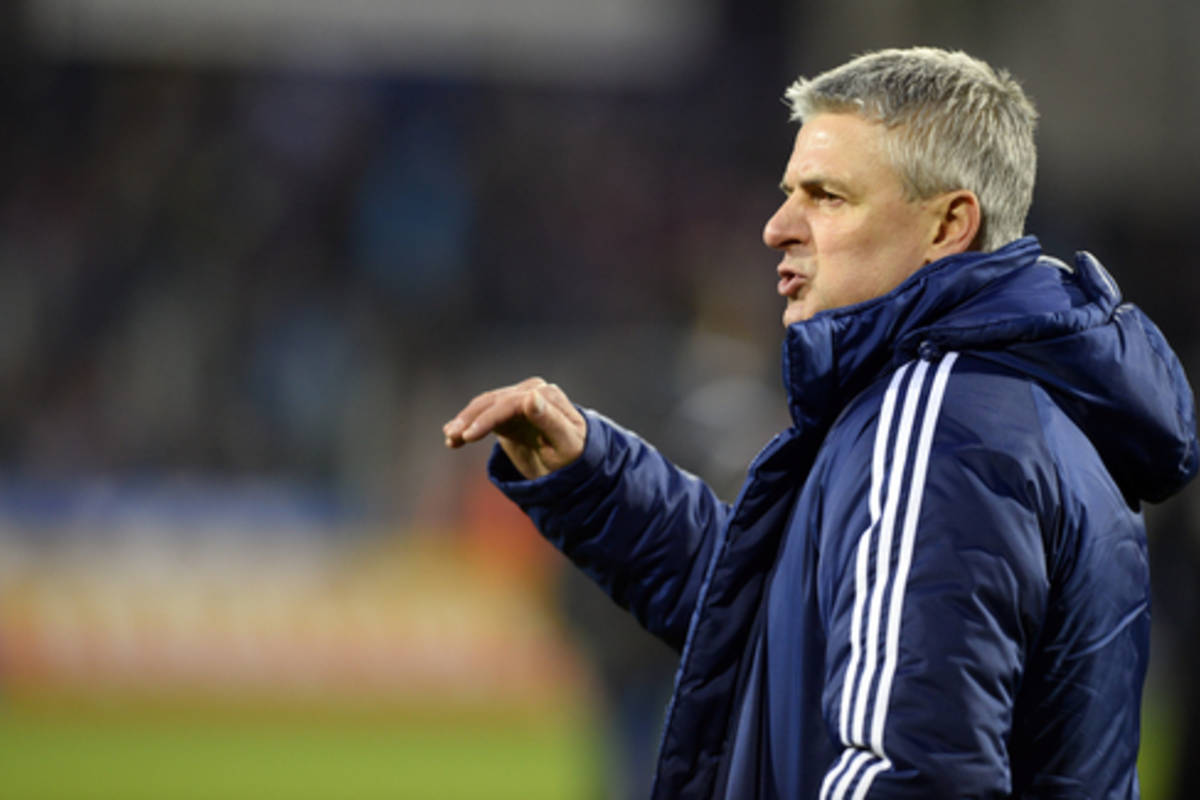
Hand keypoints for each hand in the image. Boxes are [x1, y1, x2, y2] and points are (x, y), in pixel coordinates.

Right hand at [443, 377, 586, 478]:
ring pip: (484, 406)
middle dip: (471, 419)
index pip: (512, 402)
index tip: (469, 437)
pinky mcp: (507, 411)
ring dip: (465, 421)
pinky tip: (452, 439)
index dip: (489, 418)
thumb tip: (532, 395)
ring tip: (449, 438)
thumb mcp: (566, 444)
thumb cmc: (574, 456)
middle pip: (494, 402)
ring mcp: (517, 399)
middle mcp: (531, 391)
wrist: (573, 463)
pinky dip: (467, 426)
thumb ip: (550, 421)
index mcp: (547, 395)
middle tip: (452, 437)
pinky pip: (483, 415)